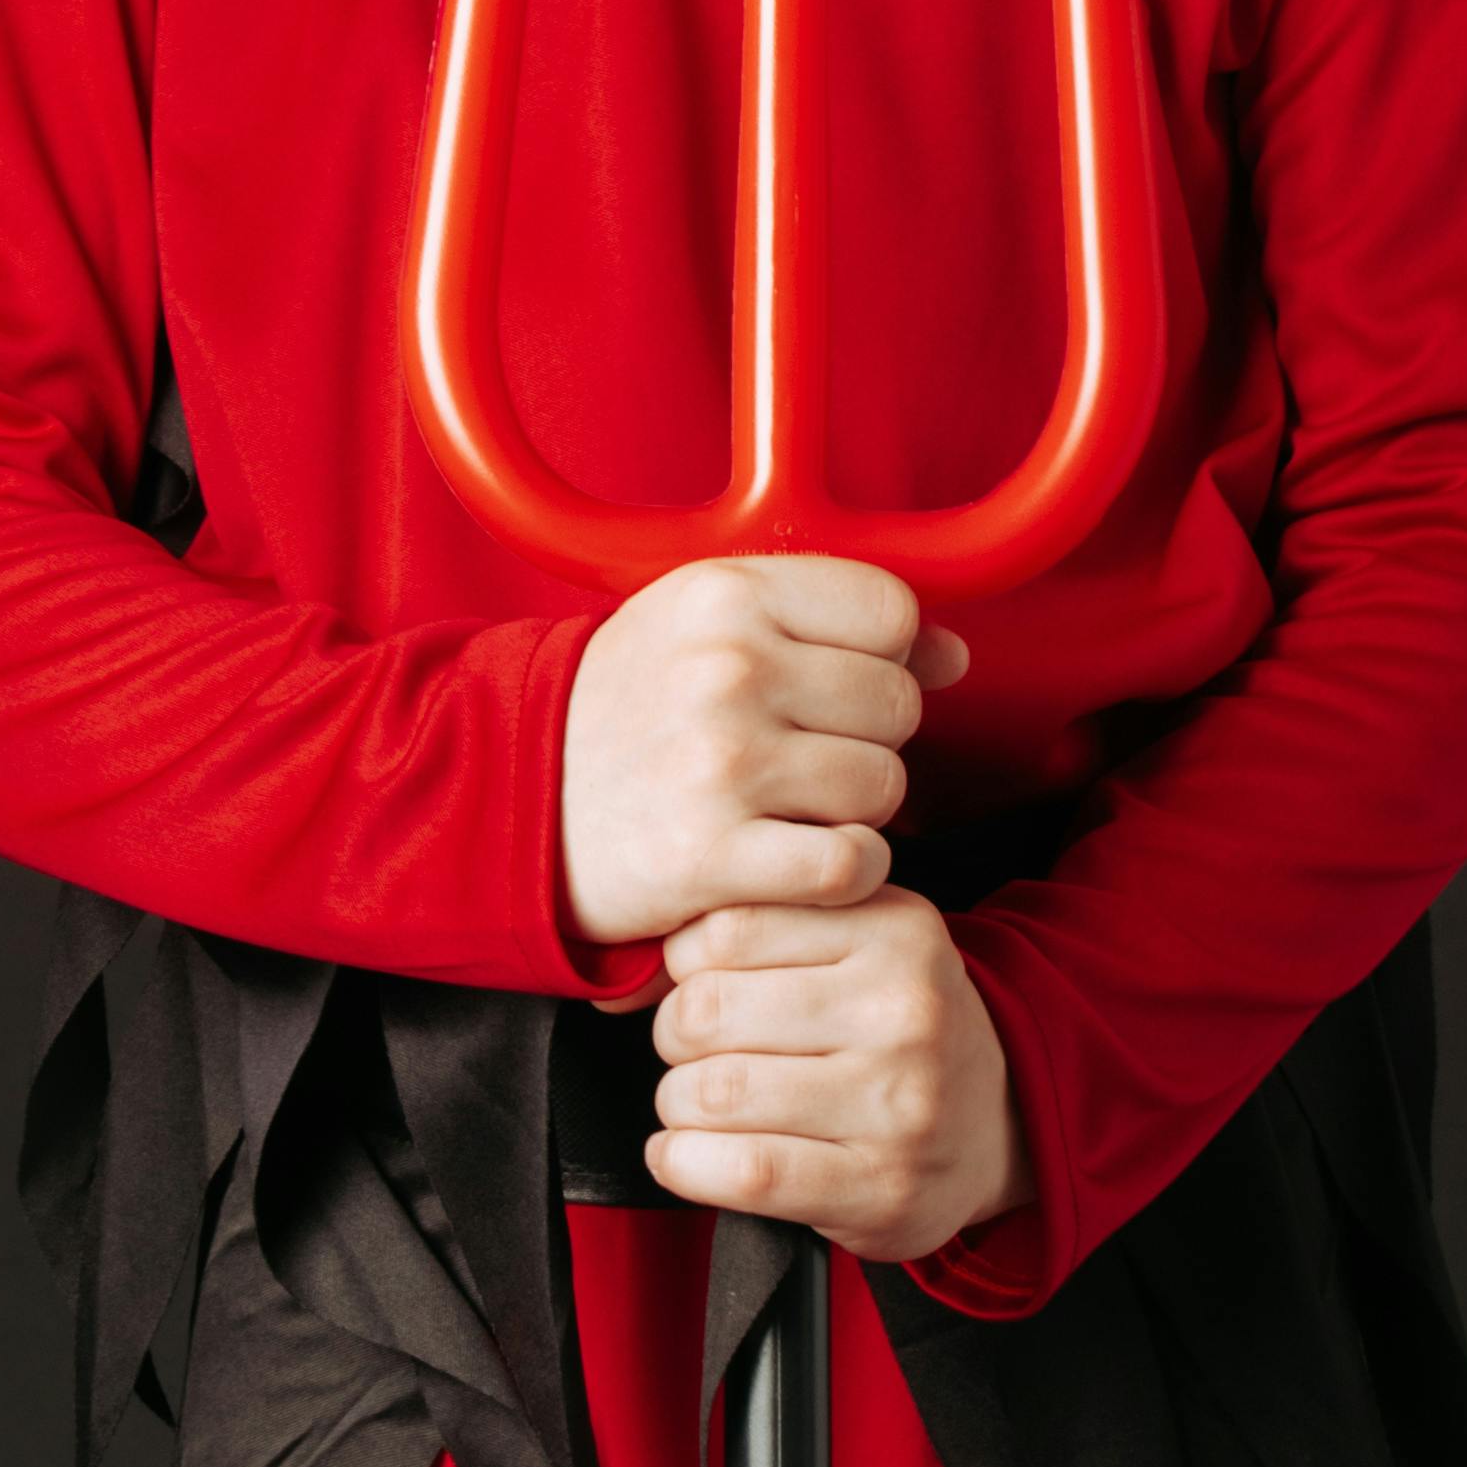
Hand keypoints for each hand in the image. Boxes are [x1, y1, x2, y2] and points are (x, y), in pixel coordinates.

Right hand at [559, 556, 965, 949]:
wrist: (511, 797)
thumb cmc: (625, 708)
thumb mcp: (708, 627)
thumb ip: (829, 622)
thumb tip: (955, 655)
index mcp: (727, 593)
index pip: (892, 611)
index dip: (881, 656)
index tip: (832, 686)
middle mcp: (728, 668)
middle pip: (898, 704)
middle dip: (865, 738)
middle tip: (801, 757)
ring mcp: (722, 763)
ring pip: (883, 786)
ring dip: (852, 809)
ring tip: (789, 807)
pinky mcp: (715, 854)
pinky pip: (852, 862)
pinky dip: (843, 873)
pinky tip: (799, 860)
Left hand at [646, 888, 1021, 1264]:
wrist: (1000, 1127)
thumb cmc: (899, 1032)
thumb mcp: (862, 944)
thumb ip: (769, 925)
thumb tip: (646, 960)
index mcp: (896, 930)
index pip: (728, 928)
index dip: (685, 966)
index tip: (701, 988)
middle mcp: (905, 1011)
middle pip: (708, 1011)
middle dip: (675, 1039)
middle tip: (697, 1055)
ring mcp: (898, 1104)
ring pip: (715, 1092)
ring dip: (677, 1105)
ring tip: (697, 1109)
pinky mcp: (880, 1187)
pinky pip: (744, 1172)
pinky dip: (685, 1164)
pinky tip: (682, 1156)